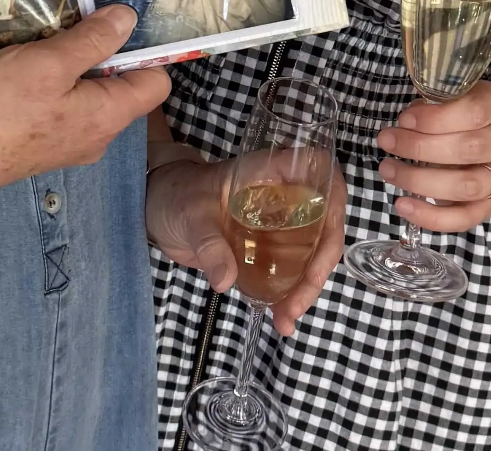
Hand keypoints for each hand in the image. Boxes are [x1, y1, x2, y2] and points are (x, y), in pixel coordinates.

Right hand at [0, 7, 169, 203]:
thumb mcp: (49, 61)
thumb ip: (93, 40)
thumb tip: (130, 19)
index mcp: (108, 117)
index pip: (156, 84)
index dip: (144, 51)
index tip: (116, 25)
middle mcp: (97, 139)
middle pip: (122, 90)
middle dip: (103, 56)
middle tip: (71, 30)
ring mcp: (68, 148)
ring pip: (89, 99)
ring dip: (73, 71)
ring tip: (42, 50)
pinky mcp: (41, 150)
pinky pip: (63, 112)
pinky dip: (53, 90)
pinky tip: (22, 77)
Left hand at [145, 157, 347, 336]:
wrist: (157, 209)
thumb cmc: (176, 194)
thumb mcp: (191, 215)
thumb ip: (208, 244)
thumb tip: (226, 281)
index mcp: (268, 172)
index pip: (317, 170)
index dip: (332, 197)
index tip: (327, 235)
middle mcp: (282, 194)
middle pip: (323, 223)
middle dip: (319, 266)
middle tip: (297, 302)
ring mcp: (277, 223)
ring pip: (311, 252)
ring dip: (307, 287)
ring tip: (286, 319)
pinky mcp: (267, 248)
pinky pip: (291, 270)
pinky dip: (292, 295)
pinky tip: (282, 319)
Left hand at [376, 81, 490, 230]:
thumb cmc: (462, 113)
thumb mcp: (452, 98)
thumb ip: (433, 106)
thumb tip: (407, 123)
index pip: (475, 111)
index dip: (437, 117)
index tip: (404, 120)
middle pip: (471, 148)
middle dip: (422, 147)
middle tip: (387, 141)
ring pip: (468, 185)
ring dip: (421, 180)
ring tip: (388, 170)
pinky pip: (465, 218)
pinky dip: (431, 216)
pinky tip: (403, 205)